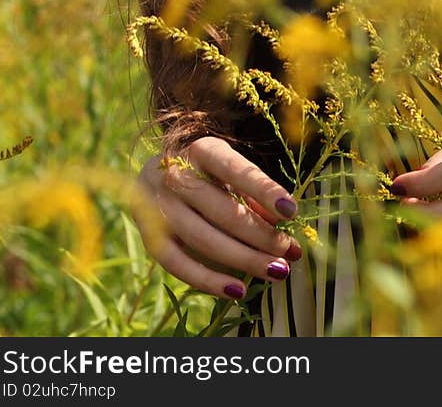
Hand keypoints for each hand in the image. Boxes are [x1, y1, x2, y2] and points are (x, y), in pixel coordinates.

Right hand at [133, 135, 301, 298]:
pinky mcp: (150, 240)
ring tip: (276, 271)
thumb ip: (254, 192)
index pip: (236, 170)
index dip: (264, 190)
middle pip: (223, 211)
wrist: (152, 177)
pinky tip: (238, 291)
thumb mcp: (230, 170)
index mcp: (201, 151)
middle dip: (261, 235)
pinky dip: (209, 281)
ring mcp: (159, 209)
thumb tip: (282, 220)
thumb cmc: (204, 172)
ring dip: (244, 259)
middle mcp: (175, 176)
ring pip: (204, 240)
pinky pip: (179, 265)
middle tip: (289, 252)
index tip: (291, 211)